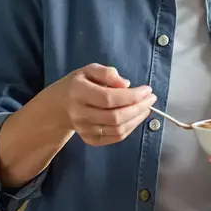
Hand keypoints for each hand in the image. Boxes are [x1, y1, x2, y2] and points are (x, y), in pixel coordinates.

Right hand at [41, 63, 155, 146]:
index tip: (147, 90)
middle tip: (151, 99)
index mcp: (78, 93)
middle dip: (138, 108)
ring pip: (118, 129)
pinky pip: (116, 137)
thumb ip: (107, 73)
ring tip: (146, 107)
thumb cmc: (78, 85)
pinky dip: (130, 128)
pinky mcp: (90, 140)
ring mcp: (84, 130)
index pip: (109, 98)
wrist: (59, 106)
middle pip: (115, 116)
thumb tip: (126, 84)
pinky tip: (136, 117)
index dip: (132, 96)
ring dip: (137, 119)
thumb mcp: (89, 70)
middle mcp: (80, 114)